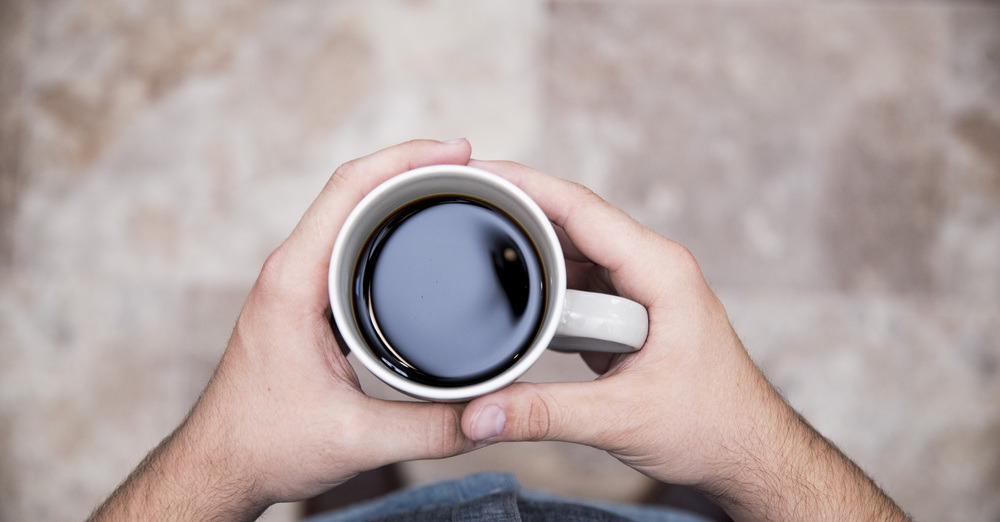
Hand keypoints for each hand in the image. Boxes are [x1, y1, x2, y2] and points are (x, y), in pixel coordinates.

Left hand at [90, 140, 478, 520]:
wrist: (219, 466)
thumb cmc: (262, 445)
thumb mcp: (358, 440)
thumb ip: (432, 429)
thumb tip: (493, 412)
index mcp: (294, 282)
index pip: (349, 189)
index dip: (406, 158)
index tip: (457, 150)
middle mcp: (290, 270)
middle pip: (352, 189)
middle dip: (412, 166)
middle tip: (470, 166)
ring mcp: (294, 283)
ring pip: (347, 213)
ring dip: (396, 193)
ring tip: (452, 188)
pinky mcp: (302, 300)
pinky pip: (345, 243)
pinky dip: (383, 225)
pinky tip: (415, 236)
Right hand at [461, 160, 907, 520]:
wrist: (748, 452)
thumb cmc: (712, 427)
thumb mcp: (620, 420)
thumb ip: (544, 415)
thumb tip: (478, 414)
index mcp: (661, 271)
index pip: (582, 209)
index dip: (526, 184)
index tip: (478, 169)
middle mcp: (653, 266)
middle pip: (573, 220)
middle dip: (517, 209)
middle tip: (459, 204)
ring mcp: (643, 285)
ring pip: (575, 249)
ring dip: (529, 246)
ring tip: (472, 238)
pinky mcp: (633, 308)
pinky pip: (580, 278)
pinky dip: (544, 279)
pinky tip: (510, 285)